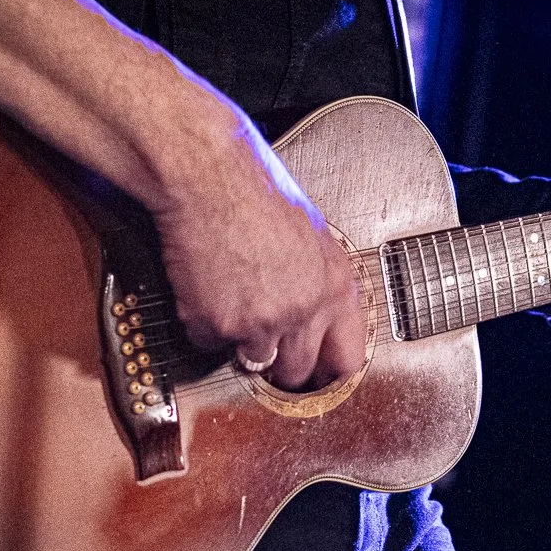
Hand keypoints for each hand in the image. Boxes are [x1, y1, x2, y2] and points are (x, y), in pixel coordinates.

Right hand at [148, 111, 363, 390]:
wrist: (208, 175)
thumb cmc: (255, 193)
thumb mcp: (313, 238)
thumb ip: (319, 285)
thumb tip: (318, 325)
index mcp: (336, 288)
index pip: (348, 361)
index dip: (328, 373)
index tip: (315, 376)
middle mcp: (306, 310)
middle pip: (297, 371)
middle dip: (278, 362)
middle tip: (260, 334)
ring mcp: (264, 322)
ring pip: (253, 360)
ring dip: (238, 339)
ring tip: (230, 294)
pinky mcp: (220, 324)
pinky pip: (209, 342)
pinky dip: (202, 322)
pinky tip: (205, 284)